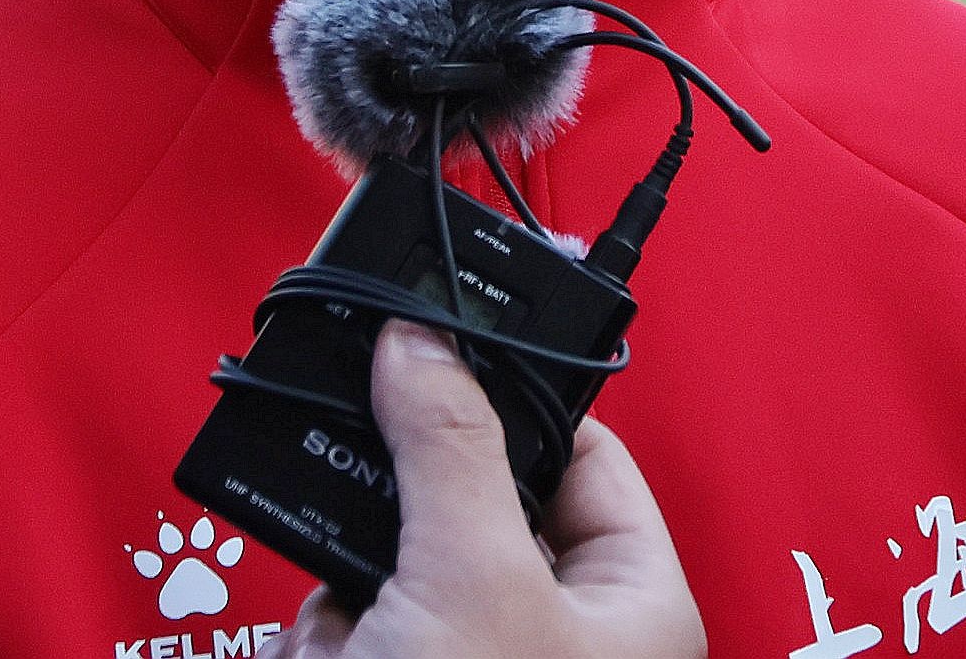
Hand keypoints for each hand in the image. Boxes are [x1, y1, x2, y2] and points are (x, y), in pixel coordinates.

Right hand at [280, 323, 704, 658]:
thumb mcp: (472, 577)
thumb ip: (449, 448)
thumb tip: (421, 339)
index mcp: (632, 604)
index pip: (588, 454)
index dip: (517, 397)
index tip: (445, 342)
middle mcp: (562, 632)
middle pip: (475, 502)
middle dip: (409, 509)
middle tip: (374, 472)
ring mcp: (476, 658)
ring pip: (404, 563)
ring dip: (357, 582)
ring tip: (359, 617)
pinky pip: (358, 620)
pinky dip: (333, 634)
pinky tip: (336, 655)